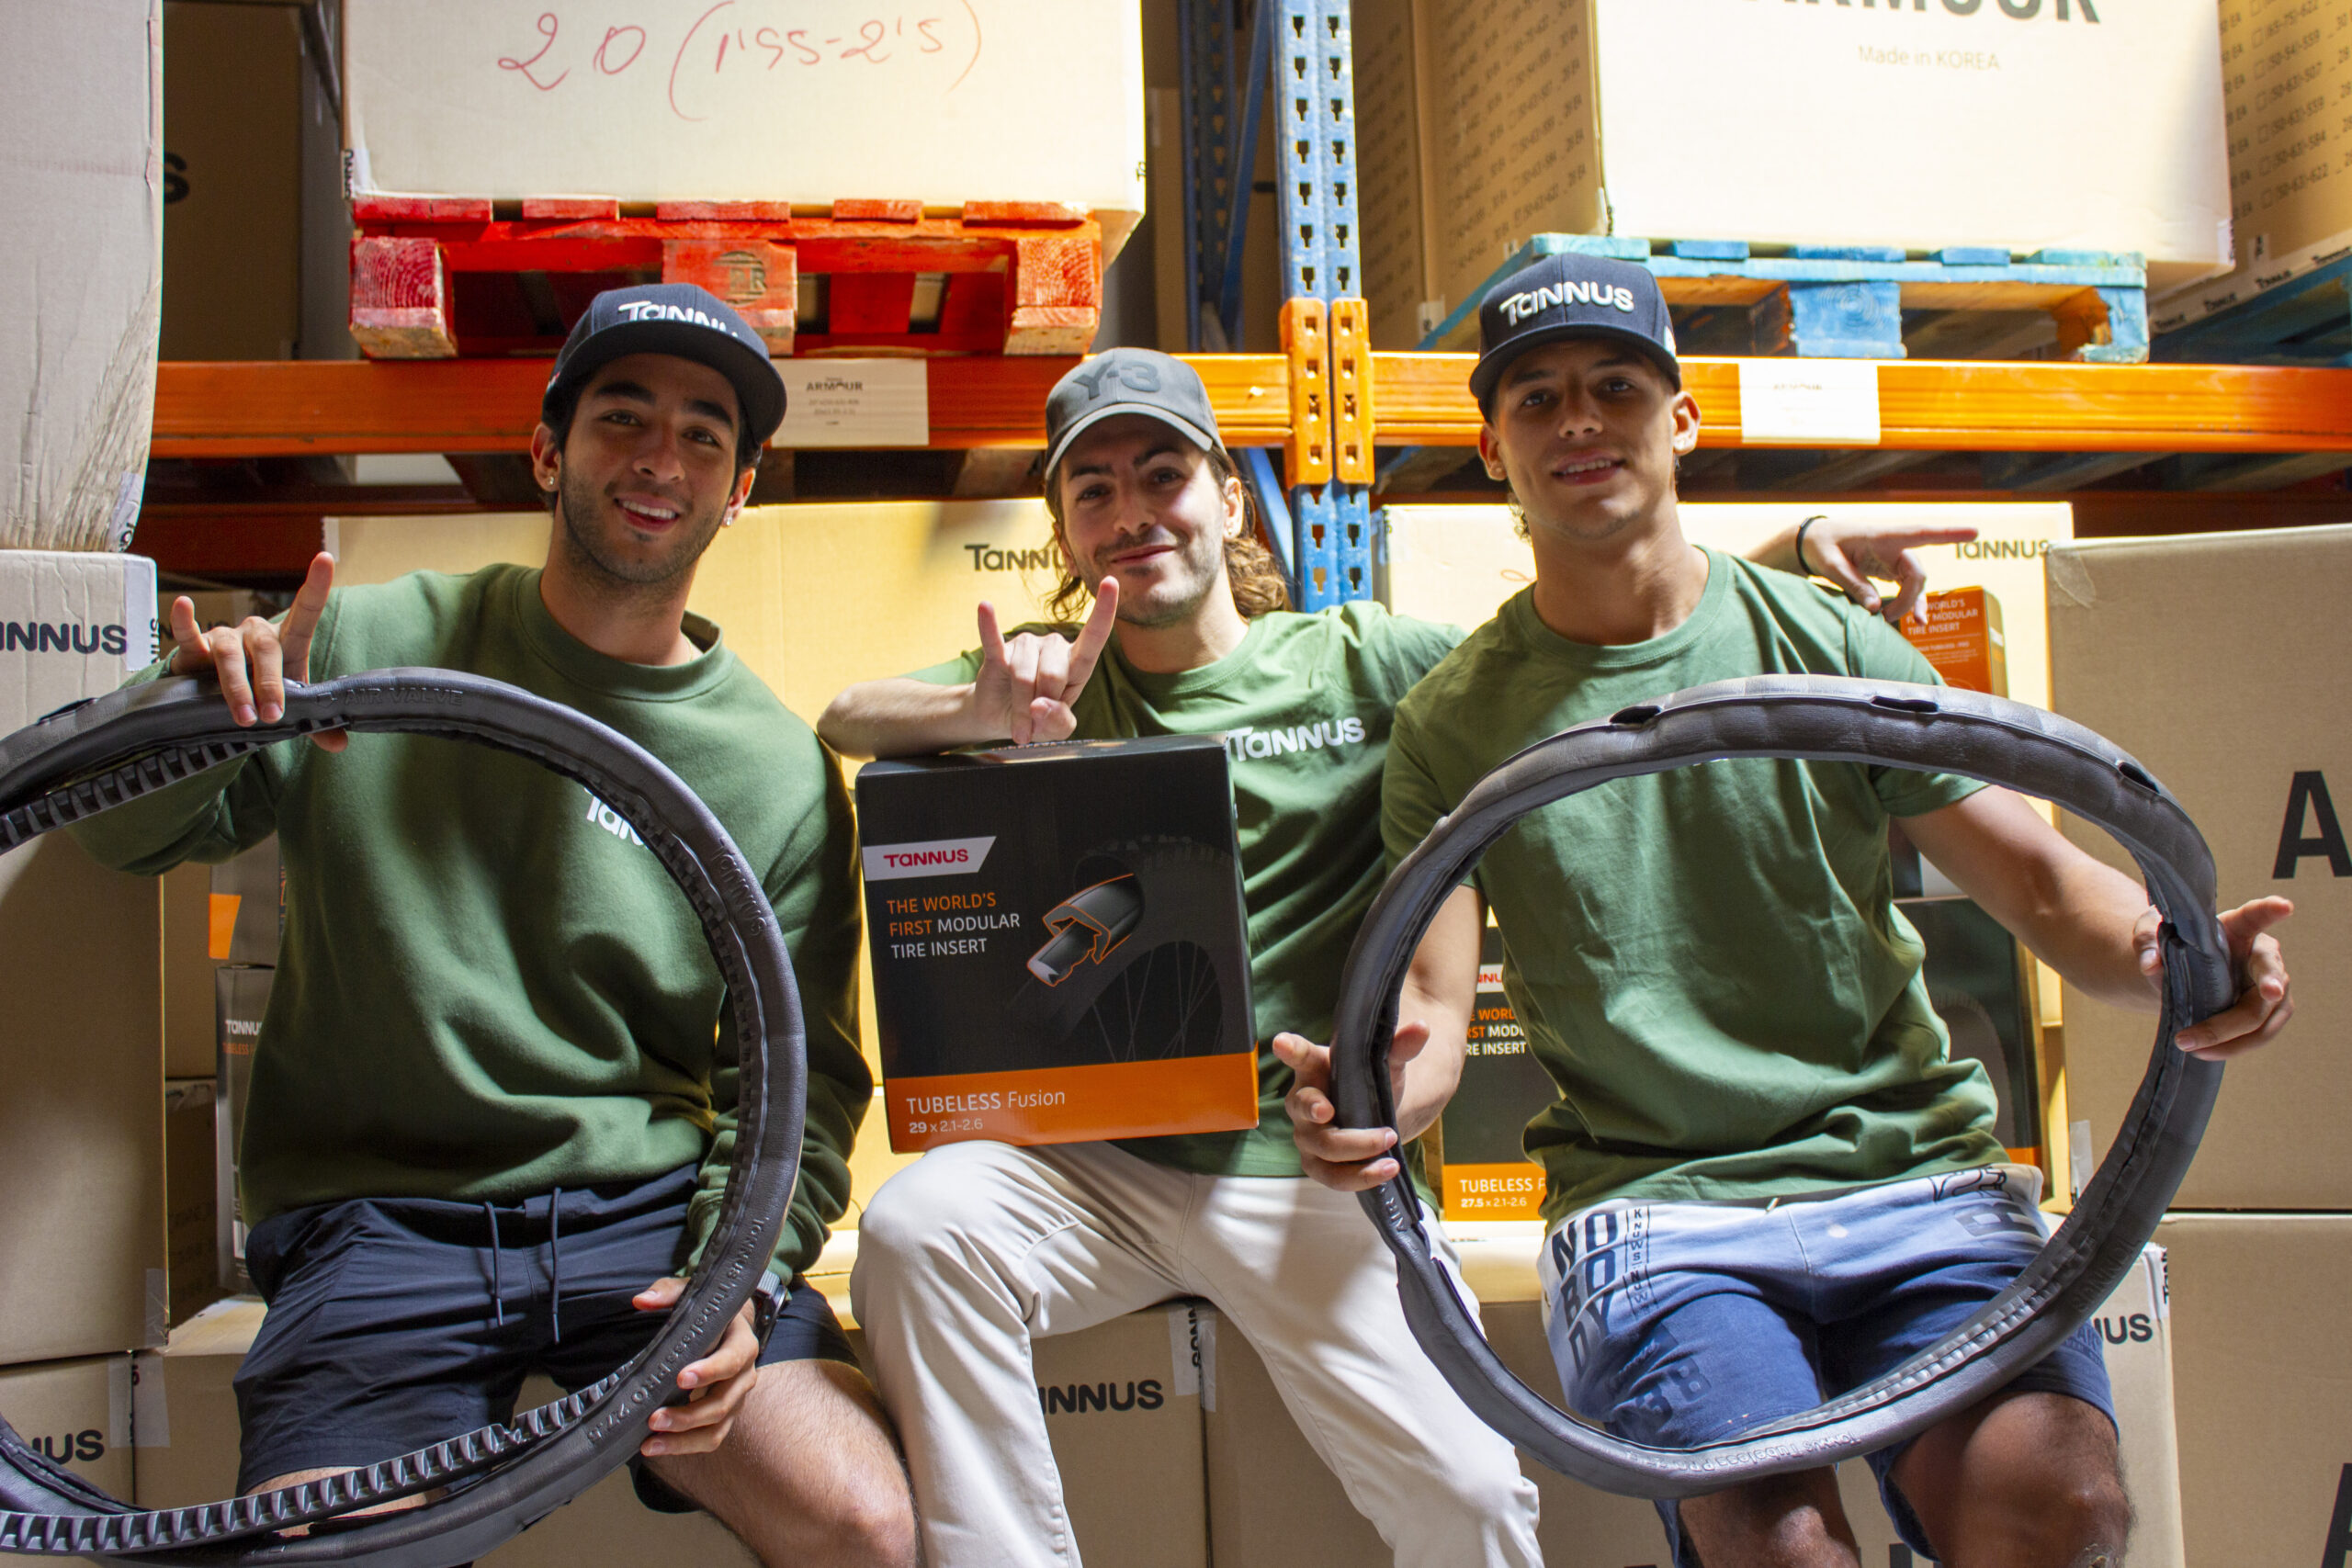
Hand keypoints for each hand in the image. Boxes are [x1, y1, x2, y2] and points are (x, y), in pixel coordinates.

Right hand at [168, 551, 345, 752]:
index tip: (325, 558)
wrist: (218, 697)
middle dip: (270, 684)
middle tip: (273, 717)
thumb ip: (314, 725)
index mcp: (286, 642)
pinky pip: (188, 635)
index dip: (315, 586)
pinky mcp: (195, 649)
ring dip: (237, 687)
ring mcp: (225, 638)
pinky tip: (183, 606)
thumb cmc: (261, 691)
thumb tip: (339, 745)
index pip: (305, 612)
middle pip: (266, 650)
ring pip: (230, 656)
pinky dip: (184, 622)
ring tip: (244, 717)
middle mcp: (256, 634)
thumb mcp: (290, 706)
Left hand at [631, 1276, 761, 1457]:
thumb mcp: (691, 1295)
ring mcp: (736, 1399)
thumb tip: (641, 1301)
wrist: (727, 1327)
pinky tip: (655, 1447)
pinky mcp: (724, 1416)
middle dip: (688, 1414)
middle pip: (724, 1402)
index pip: (732, 1359)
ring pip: (717, 1427)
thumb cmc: (707, 1313)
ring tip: (650, 1442)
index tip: (681, 1378)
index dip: (710, 1371)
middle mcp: (745, 1374)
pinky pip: (710, 1438)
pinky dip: (684, 1446)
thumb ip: (668, 1293)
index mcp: (742, 1342)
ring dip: (684, 1438)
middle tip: (654, 1418)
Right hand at [972, 578, 1119, 743]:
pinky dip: (989, 626)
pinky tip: (985, 607)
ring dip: (1019, 707)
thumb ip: (1059, 721)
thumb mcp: (1058, 729)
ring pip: (1024, 676)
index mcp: (1076, 663)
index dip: (1104, 611)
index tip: (1111, 582)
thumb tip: (1039, 705)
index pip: (1094, 636)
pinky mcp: (998, 653)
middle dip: (1043, 705)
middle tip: (1035, 724)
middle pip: (1053, 674)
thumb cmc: (1038, 718)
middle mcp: (1053, 648)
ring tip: (1019, 725)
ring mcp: (1026, 647)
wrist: (1002, 719)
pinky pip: (993, 640)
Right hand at [1273, 1023, 1429, 1190]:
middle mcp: (1301, 1101)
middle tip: (1380, 1127)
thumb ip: (1400, 1047)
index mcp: (1314, 1068)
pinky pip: (1332, 1176)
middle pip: (1305, 1109)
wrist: (1370, 1116)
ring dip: (1358, 1150)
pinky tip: (1386, 1170)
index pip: (1300, 1055)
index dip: (1290, 1049)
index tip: (1282, 1042)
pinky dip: (1361, 1176)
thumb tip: (1421, 1028)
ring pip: (1322, 1148)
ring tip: (1390, 1146)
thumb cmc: (1368, 1082)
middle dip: (1327, 1114)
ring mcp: (1306, 1135)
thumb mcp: (1385, 1063)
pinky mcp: (1316, 1163)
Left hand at [1797, 519, 1978, 625]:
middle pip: (1917, 572)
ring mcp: (1894, 557)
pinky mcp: (1890, 569)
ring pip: (1915, 582)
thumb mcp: (1830, 565)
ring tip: (1890, 621)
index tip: (1974, 531)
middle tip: (1886, 617)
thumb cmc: (1821, 546)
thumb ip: (1853, 584)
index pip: (1921, 533)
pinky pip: (1909, 587)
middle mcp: (1894, 545)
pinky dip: (1911, 603)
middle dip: (1909, 598)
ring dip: (1909, 603)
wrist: (1813, 541)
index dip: (1948, 533)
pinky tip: (1916, 621)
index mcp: (1882, 535)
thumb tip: (1876, 608)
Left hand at [2134, 895, 2293, 1060]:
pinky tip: (2203, 1052)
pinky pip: (2258, 1035)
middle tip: (2269, 991)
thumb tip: (2150, 963)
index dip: (2270, 910)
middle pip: (2269, 974)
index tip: (2284, 906)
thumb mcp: (2151, 936)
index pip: (2255, 915)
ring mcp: (2271, 986)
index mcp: (2236, 927)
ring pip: (2263, 1015)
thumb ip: (2146, 942)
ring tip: (2191, 1044)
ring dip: (2231, 1034)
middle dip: (2270, 983)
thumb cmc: (2174, 945)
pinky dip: (2231, 1047)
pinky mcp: (2268, 1013)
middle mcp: (2262, 954)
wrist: (2182, 973)